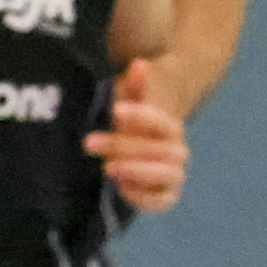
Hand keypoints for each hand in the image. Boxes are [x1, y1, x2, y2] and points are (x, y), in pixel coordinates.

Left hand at [85, 65, 187, 213]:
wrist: (140, 145)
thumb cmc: (130, 120)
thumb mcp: (129, 98)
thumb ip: (137, 85)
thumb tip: (140, 64)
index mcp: (169, 128)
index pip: (166, 123)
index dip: (144, 117)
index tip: (116, 111)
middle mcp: (176, 151)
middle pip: (163, 150)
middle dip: (126, 146)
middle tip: (90, 142)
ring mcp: (172, 175)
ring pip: (170, 175)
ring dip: (139, 171)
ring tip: (108, 167)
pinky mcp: (164, 196)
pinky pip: (164, 201)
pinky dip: (145, 197)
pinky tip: (120, 187)